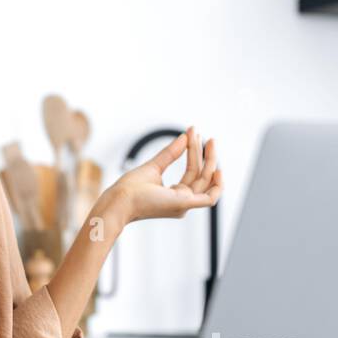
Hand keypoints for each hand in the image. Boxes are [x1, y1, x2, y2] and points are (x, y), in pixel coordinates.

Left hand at [103, 126, 221, 225]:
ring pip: (205, 181)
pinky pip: (210, 199)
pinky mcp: (183, 204)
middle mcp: (183, 202)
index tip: (192, 133)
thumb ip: (170, 154)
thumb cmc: (130, 189)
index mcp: (175, 195)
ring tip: (208, 141)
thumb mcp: (153, 166)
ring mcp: (184, 204)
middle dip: (203, 154)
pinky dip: (218, 186)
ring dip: (208, 160)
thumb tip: (184, 137)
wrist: (119, 200)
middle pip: (200, 174)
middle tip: (201, 134)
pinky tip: (218, 169)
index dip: (194, 152)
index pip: (192, 172)